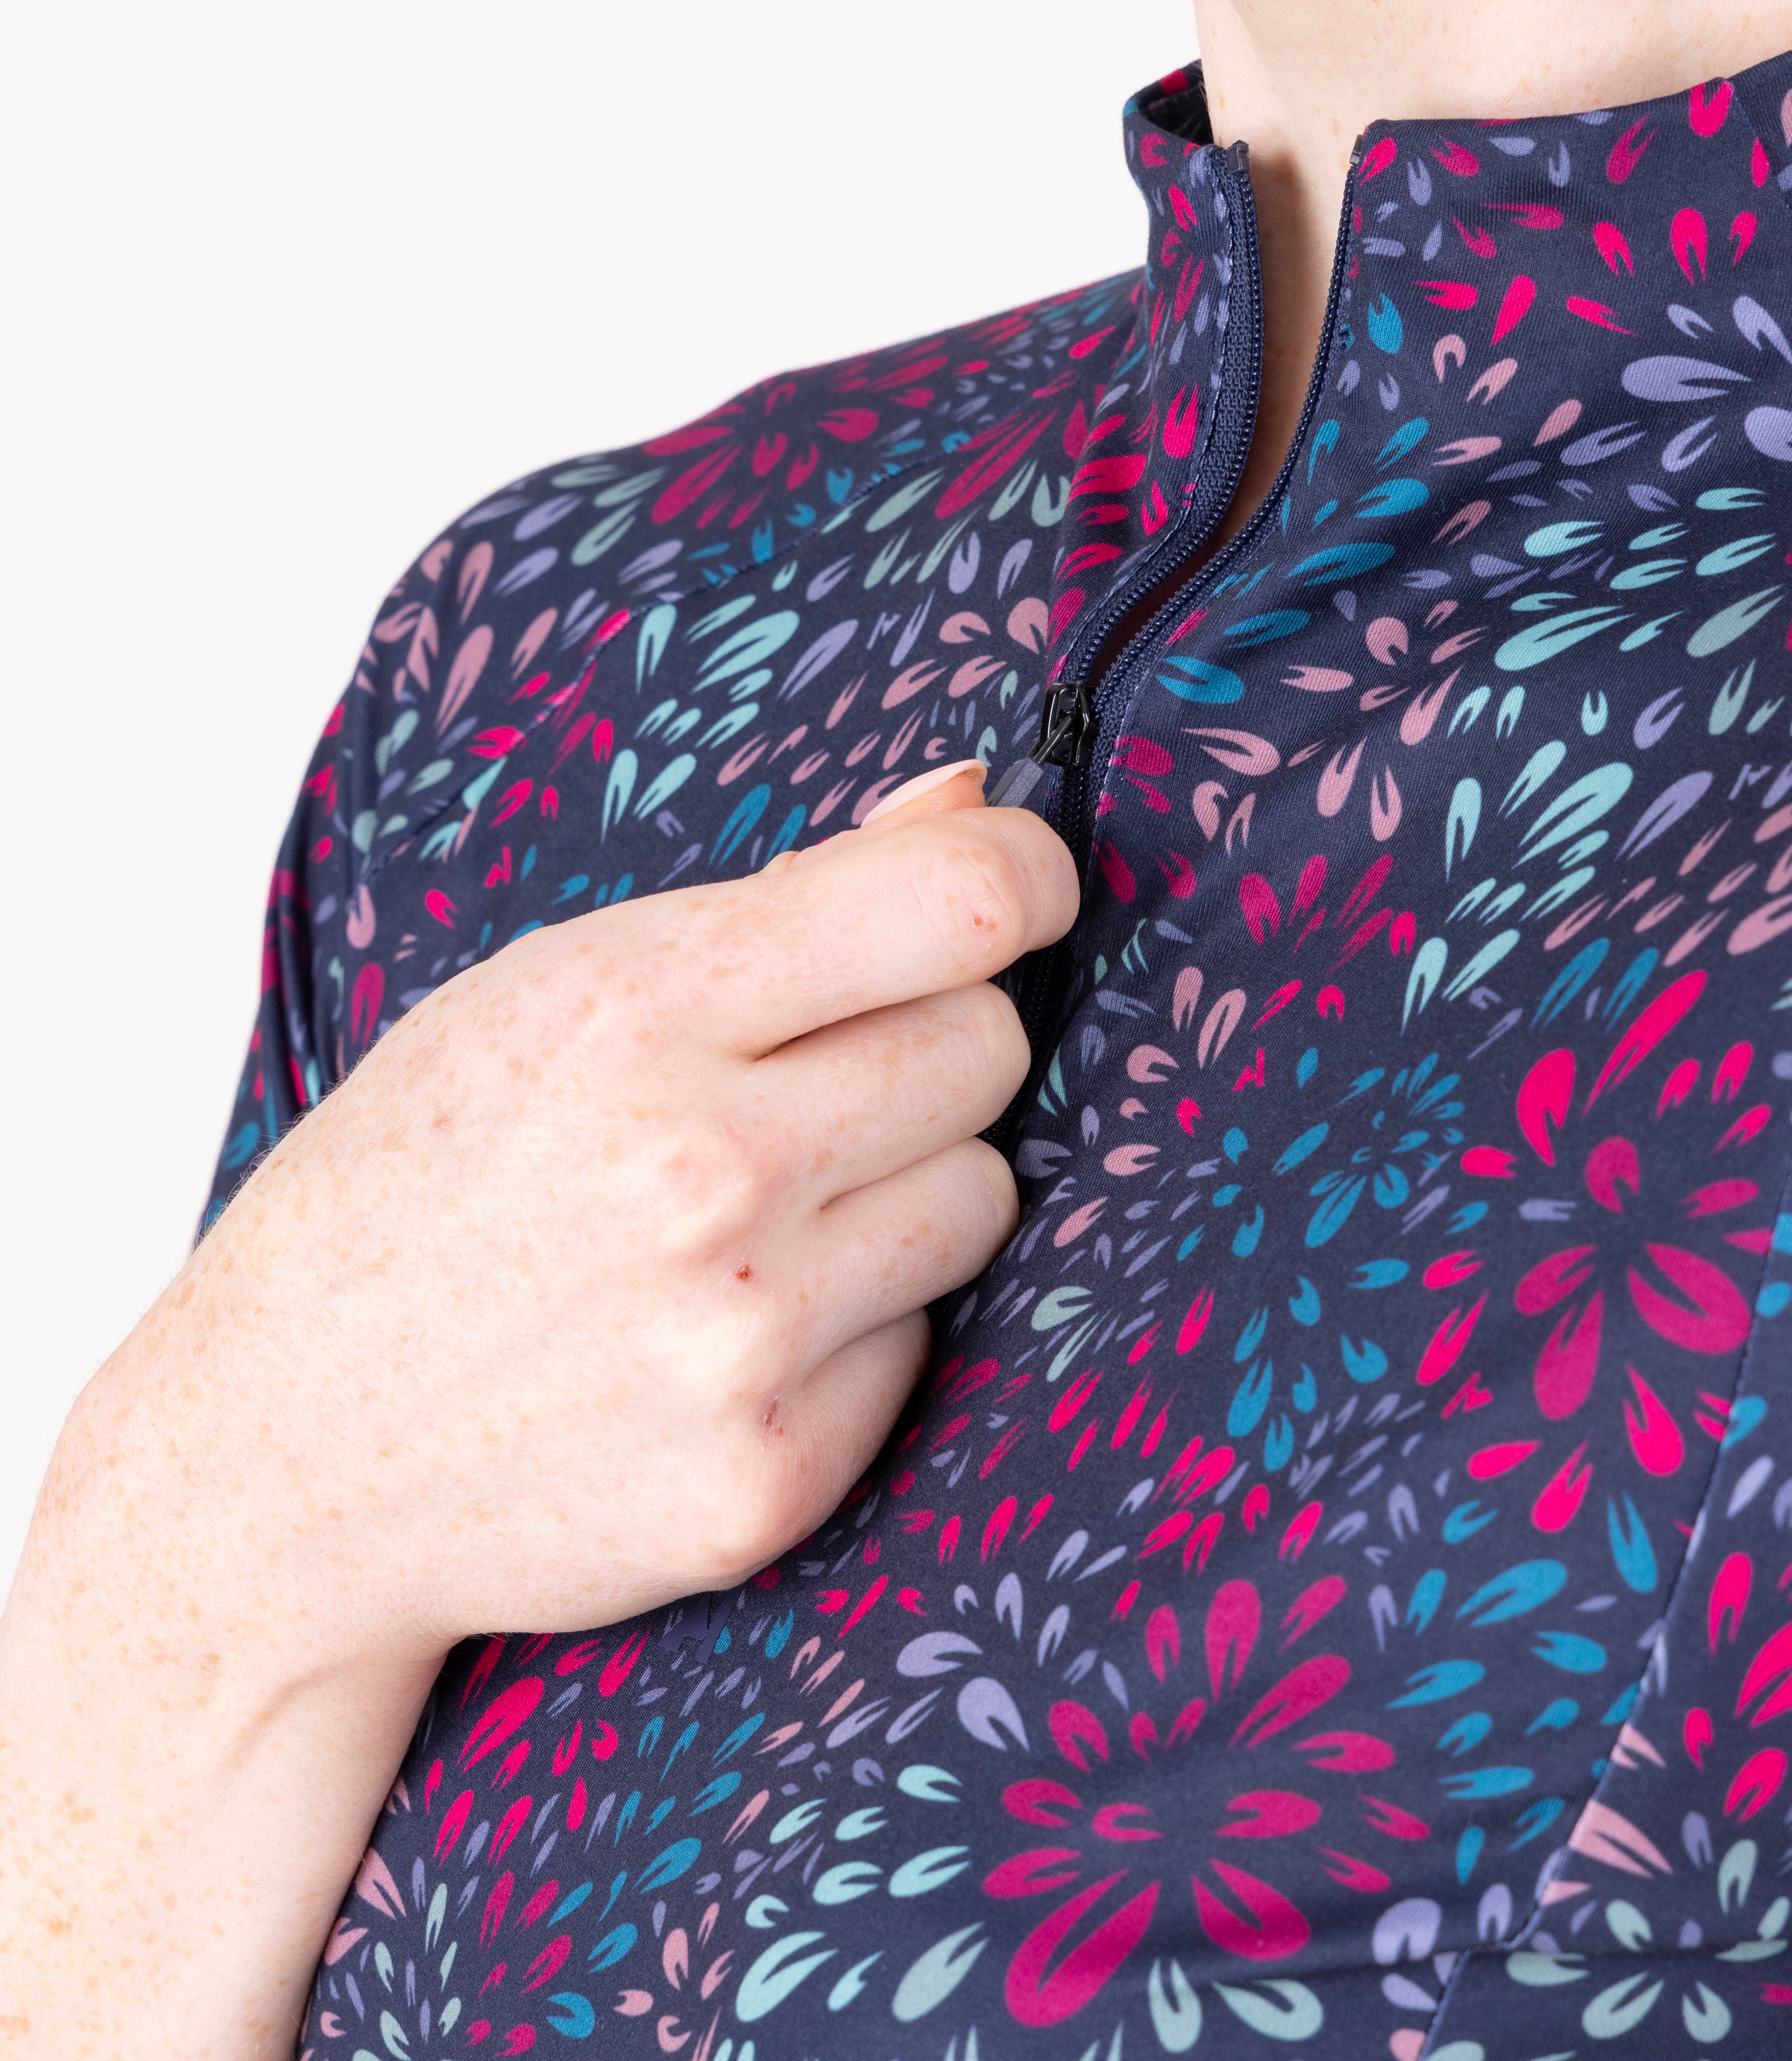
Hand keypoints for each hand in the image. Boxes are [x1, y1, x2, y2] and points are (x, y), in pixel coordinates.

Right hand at [121, 758, 1074, 1662]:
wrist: (283, 1454)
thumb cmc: (421, 1188)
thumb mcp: (554, 994)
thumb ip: (790, 898)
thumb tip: (974, 797)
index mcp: (636, 1009)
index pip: (957, 905)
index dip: (1027, 879)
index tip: (1023, 891)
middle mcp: (702, 1171)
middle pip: (988, 1048)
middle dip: (931, 1047)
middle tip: (811, 1089)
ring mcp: (741, 1338)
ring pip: (982, 1196)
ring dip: (910, 1190)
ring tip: (760, 1221)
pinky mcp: (772, 1476)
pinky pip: (923, 1343)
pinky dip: (856, 1330)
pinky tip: (729, 1340)